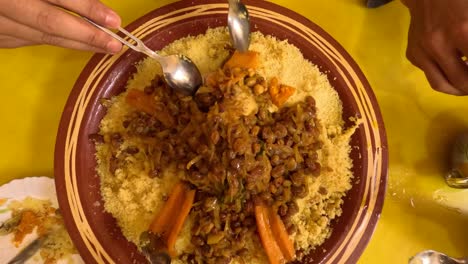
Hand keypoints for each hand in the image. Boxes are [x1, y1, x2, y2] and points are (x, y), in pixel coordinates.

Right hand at [0, 0, 122, 53]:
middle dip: (85, 35)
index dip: (85, 7)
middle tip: (115, 44)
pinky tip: (73, 42)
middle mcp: (1, 4)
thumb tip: (88, 0)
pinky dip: (50, 40)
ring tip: (103, 47)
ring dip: (73, 43)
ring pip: (36, 36)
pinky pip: (23, 40)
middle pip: (46, 22)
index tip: (113, 20)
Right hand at [403, 0, 467, 94]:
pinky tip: (452, 66)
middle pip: (461, 82)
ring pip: (441, 84)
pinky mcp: (412, 54)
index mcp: (462, 31)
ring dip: (458, 90)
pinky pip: (429, 73)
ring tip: (466, 85)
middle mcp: (438, 45)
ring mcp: (421, 51)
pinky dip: (444, 75)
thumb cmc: (460, 1)